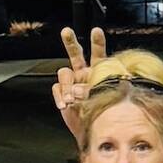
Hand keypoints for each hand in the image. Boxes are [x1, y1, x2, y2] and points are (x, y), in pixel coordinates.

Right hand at [52, 27, 106, 141]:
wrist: (94, 130)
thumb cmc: (105, 115)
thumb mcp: (103, 100)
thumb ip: (90, 91)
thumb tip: (75, 90)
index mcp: (100, 72)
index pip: (98, 54)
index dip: (97, 42)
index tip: (96, 31)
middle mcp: (85, 74)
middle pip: (76, 54)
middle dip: (70, 42)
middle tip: (66, 32)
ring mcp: (73, 83)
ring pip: (64, 73)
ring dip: (66, 85)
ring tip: (70, 99)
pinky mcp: (63, 93)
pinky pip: (57, 89)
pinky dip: (60, 96)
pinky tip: (64, 104)